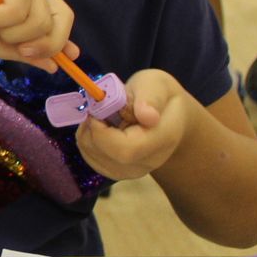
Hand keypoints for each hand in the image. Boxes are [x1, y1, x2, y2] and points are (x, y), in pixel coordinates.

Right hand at [0, 0, 78, 71]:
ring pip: (41, 22)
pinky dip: (1, 16)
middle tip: (18, 47)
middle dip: (44, 43)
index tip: (70, 58)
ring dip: (10, 31)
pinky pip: (23, 8)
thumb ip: (20, 53)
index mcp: (23, 9)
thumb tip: (53, 65)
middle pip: (62, 22)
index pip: (57, 23)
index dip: (64, 41)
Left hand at [75, 69, 190, 179]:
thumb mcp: (157, 84)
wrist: (168, 116)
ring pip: (94, 158)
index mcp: (162, 139)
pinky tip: (100, 128)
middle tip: (96, 109)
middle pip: (107, 156)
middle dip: (91, 130)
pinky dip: (88, 141)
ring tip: (101, 117)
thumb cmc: (160, 96)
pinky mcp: (118, 173)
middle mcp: (148, 162)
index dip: (102, 131)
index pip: (126, 149)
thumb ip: (151, 97)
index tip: (98, 109)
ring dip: (87, 134)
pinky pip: (91, 159)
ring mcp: (133, 171)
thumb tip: (147, 116)